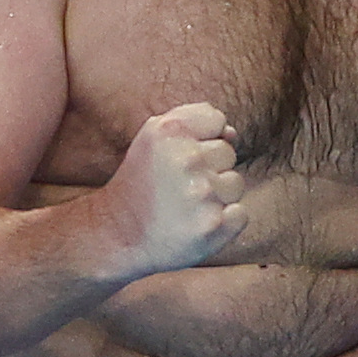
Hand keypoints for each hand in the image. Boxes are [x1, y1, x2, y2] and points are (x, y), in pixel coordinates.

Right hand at [100, 102, 251, 279]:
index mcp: (169, 131)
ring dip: (217, 196)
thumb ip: (192, 123)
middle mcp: (187, 158)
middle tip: (178, 187)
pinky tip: (196, 224)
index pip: (217, 121)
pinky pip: (241, 214)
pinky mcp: (214, 225)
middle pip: (227, 153)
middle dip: (209, 168)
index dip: (202, 139)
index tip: (179, 159)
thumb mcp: (152, 139)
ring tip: (186, 207)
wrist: (117, 235)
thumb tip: (232, 133)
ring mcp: (203, 194)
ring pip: (235, 184)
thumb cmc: (139, 185)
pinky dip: (224, 223)